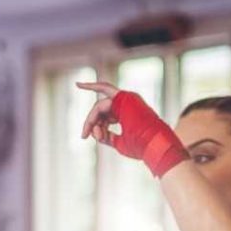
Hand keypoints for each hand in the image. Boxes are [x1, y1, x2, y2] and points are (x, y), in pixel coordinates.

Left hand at [75, 81, 189, 177]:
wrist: (152, 144)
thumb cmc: (140, 146)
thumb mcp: (119, 143)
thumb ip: (107, 137)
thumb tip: (95, 133)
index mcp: (127, 114)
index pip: (105, 117)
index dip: (95, 127)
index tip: (84, 136)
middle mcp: (127, 104)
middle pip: (100, 111)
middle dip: (90, 122)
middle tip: (83, 136)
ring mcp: (126, 99)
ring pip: (100, 105)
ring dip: (92, 118)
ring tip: (89, 132)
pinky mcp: (124, 96)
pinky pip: (104, 87)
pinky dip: (91, 86)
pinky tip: (79, 85)